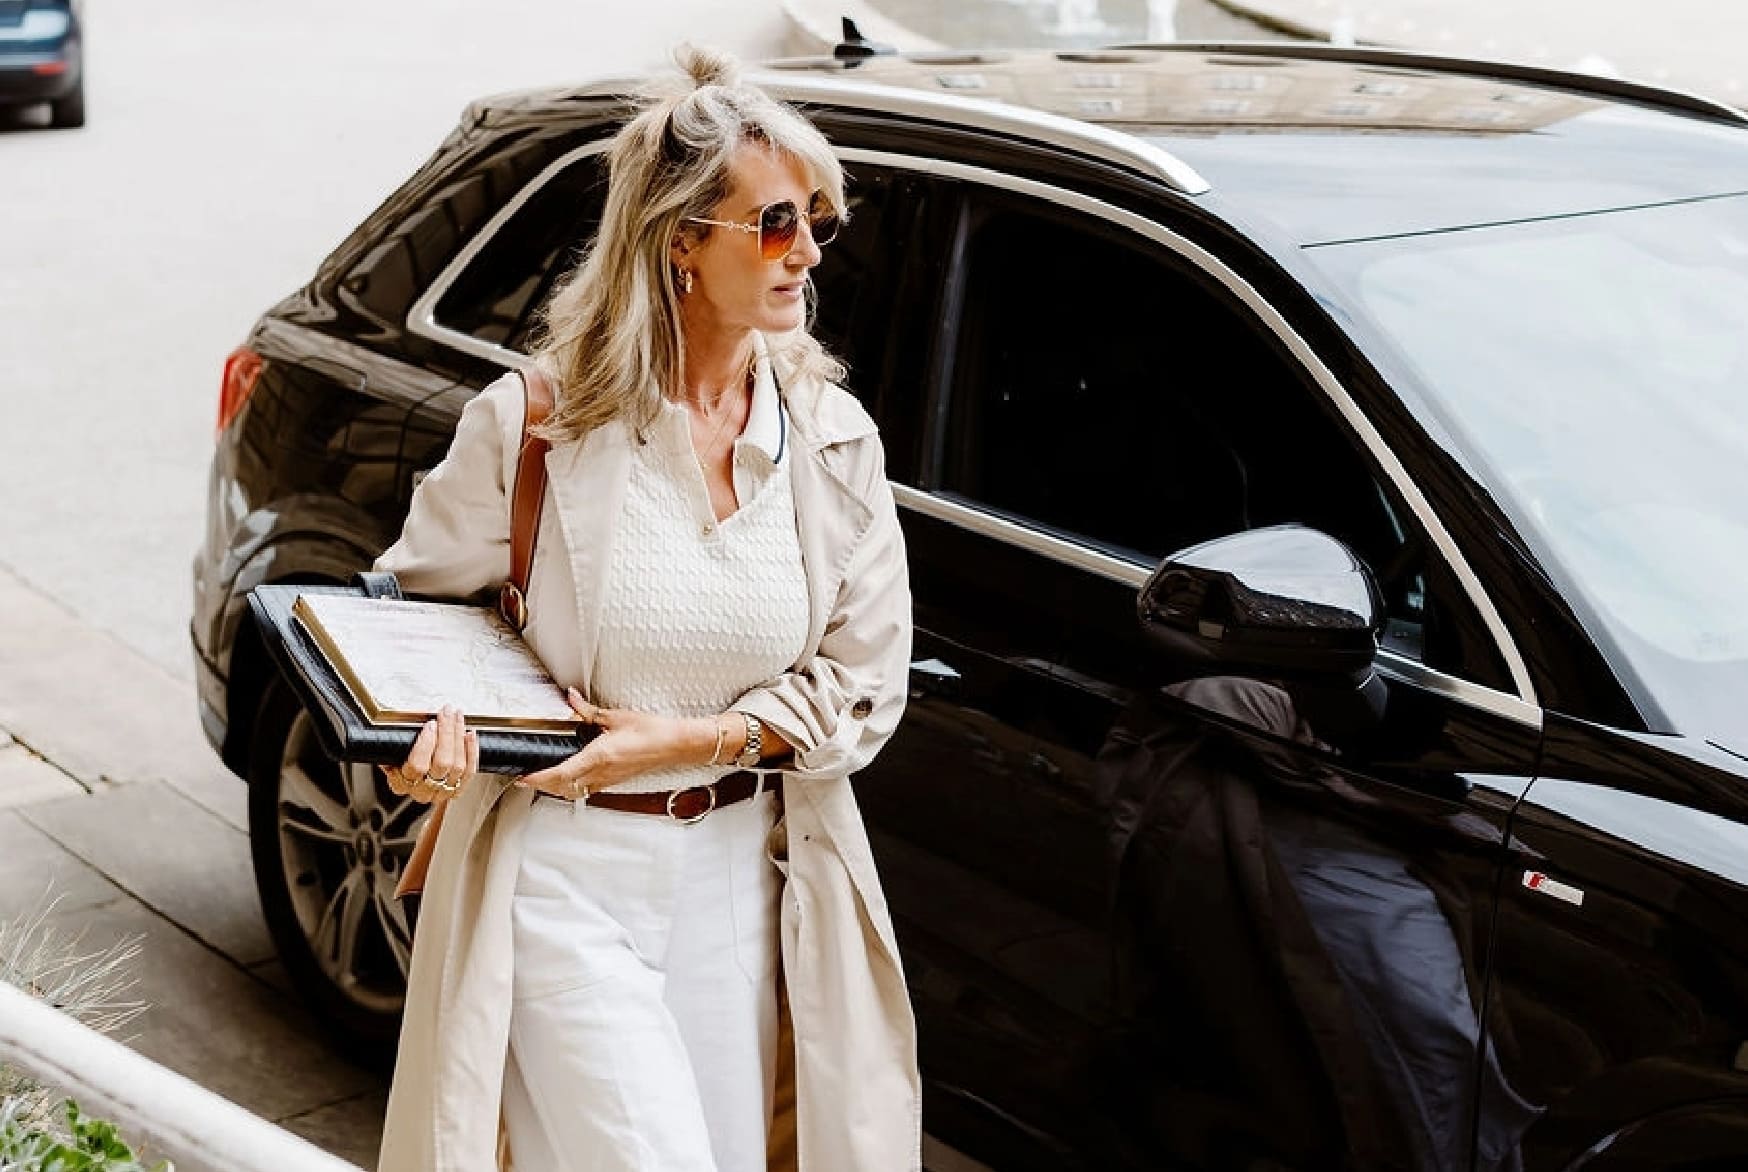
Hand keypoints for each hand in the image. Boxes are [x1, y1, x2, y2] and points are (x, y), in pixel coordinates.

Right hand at [381, 705, 478, 803]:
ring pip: (457, 766)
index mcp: (401, 783)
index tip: (430, 724)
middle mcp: (422, 791)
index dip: (426, 744)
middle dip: (446, 733)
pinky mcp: (457, 790)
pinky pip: (469, 772)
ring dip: (459, 737)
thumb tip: (407, 721)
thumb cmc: (400, 760)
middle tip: (446, 714)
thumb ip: (398, 741)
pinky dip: (472, 751)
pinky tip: (469, 735)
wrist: (413, 779)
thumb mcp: (393, 751)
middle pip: (442, 763)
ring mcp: (441, 792)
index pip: (417, 766)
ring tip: (457, 718)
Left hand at [515, 688, 701, 799]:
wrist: (674, 744)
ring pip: (574, 792)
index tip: (524, 777)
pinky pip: (587, 790)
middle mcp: (602, 773)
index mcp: (599, 756)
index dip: (540, 778)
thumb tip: (571, 698)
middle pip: (563, 787)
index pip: (562, 772)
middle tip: (526, 779)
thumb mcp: (616, 716)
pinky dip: (572, 788)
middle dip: (542, 785)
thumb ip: (588, 711)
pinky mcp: (614, 781)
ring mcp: (608, 780)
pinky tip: (569, 780)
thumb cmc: (651, 732)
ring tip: (542, 780)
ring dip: (556, 789)